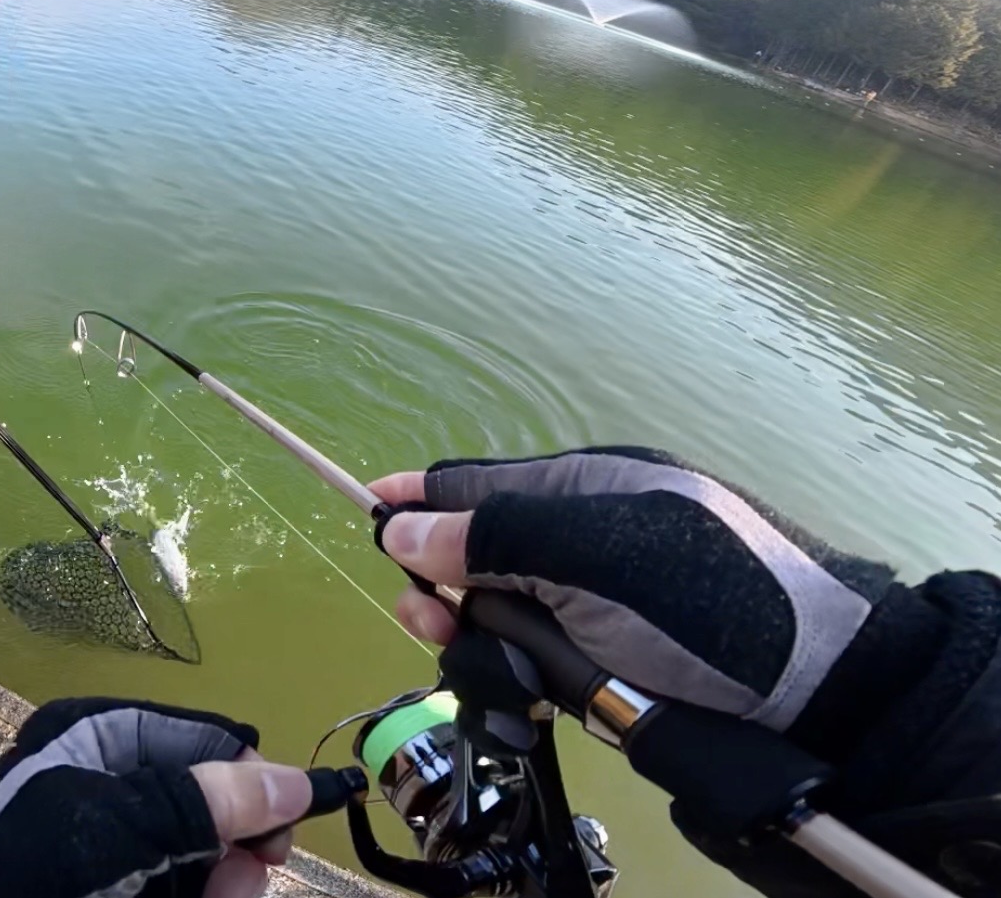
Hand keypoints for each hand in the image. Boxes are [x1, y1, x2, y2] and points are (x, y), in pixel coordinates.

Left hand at [0, 698, 311, 897]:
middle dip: (238, 842)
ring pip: (202, 854)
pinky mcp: (112, 887)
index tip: (285, 827)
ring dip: (221, 881)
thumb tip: (298, 782)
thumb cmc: (29, 865)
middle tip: (245, 878)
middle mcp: (113, 781)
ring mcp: (110, 843)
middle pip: (212, 801)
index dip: (254, 777)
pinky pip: (179, 885)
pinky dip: (200, 893)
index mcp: (104, 736)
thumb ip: (212, 801)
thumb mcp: (123, 825)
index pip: (207, 739)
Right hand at [370, 447, 937, 753]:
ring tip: (513, 673)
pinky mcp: (595, 674)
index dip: (415, 497)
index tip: (361, 510)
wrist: (823, 695)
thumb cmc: (711, 599)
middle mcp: (573, 548)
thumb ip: (497, 531)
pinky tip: (534, 700)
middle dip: (440, 590)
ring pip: (488, 625)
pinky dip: (517, 688)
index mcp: (579, 492)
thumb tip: (400, 524)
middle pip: (467, 560)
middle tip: (433, 623)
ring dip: (482, 648)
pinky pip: (523, 674)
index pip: (474, 485)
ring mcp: (584, 614)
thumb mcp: (600, 548)